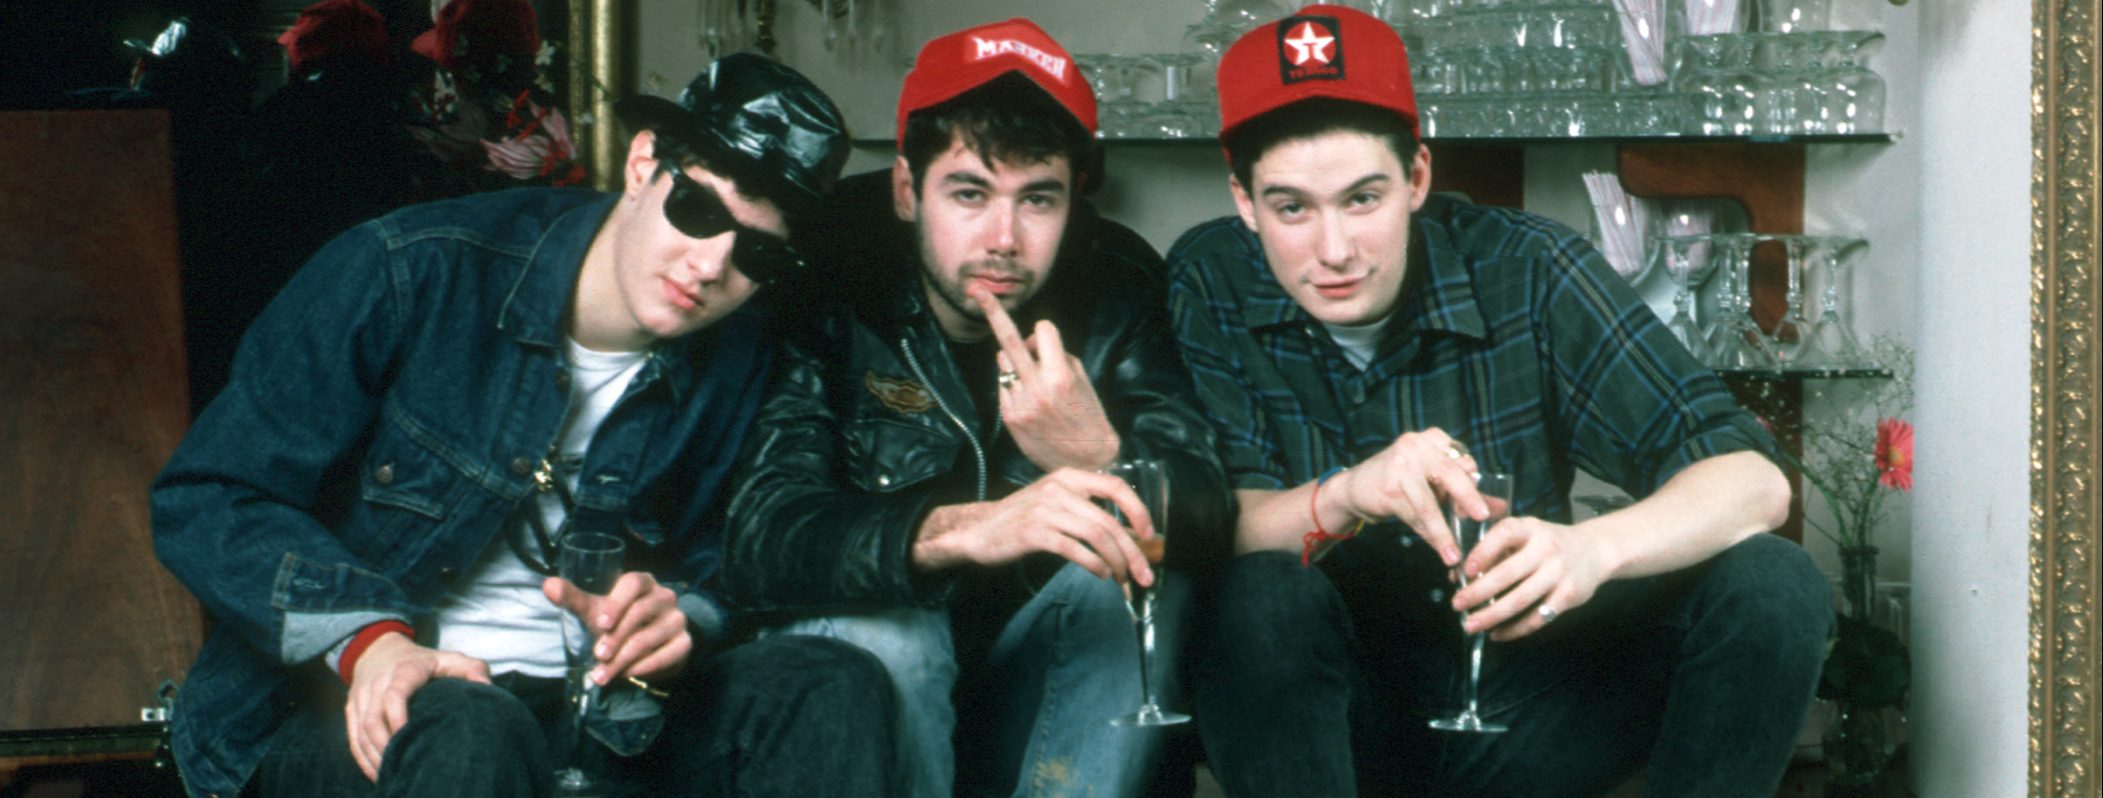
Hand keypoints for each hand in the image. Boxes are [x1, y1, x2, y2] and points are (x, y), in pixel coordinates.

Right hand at [343, 634, 491, 781]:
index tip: (408, 737)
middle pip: (373, 718)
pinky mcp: (352, 708)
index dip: (398, 716)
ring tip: (390, 773)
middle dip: (385, 746)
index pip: (394, 694)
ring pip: (360, 731)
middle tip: (401, 765)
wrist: (380, 649)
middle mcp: (377, 683)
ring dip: (373, 755)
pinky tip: (376, 773)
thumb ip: (471, 669)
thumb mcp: (449, 657)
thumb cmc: (424, 660)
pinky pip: (352, 736)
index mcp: (403, 670)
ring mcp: (361, 696)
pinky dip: (362, 757)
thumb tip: (487, 688)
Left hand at [542, 572, 692, 686]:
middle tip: (598, 656)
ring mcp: (677, 620)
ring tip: (602, 675)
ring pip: (650, 638)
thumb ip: (574, 599)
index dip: (617, 602)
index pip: (633, 583)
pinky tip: (627, 676)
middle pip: (641, 612)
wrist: (650, 645)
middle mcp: (664, 597)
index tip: (600, 624)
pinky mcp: (684, 643)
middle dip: (616, 637)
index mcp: (643, 582)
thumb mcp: (597, 611)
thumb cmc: (618, 622)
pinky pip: (666, 655)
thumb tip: (548, 585)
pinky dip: (644, 668)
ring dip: (623, 660)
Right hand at [912, 467, 1156, 586]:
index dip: (1138, 511)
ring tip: (1121, 578)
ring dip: (1116, 562)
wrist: (978, 530)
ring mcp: (1046, 509)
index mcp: (1068, 477)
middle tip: (1144, 574)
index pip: (1115, 487)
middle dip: (1133, 551)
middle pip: (1110, 521)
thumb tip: (1127, 535)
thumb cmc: (1021, 519)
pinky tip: (1101, 574)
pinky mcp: (1034, 533)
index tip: (1149, 535)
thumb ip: (1085, 509)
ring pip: (1097, 536)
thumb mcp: (1054, 501)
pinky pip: (1075, 550)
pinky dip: (1095, 565)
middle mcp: (1059, 489)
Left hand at [971, 286, 1120, 471]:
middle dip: (992, 310)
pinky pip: (1003, 385)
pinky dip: (1013, 385)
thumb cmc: (1088, 415)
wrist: (1086, 460)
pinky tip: (1030, 402)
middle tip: (975, 288)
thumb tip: (1026, 342)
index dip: (1044, 332)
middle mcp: (1037, 388)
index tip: (1043, 336)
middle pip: (1009, 338)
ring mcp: (1019, 403)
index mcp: (1060, 375)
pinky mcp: (1008, 417)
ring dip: (1015, 362)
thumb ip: (1055, 355)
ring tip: (1035, 384)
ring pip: (1004, 361)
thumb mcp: (1081, 379)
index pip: (1042, 330)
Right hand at [1333, 428, 1484, 565]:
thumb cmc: (1403, 482)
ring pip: (1429, 504)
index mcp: (1433, 439)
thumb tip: (1501, 507)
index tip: (1481, 511)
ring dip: (1443, 533)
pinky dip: (1426, 535)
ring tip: (1454, 555)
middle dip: (1468, 498)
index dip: (1473, 487)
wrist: (1356, 487)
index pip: (1463, 461)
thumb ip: (1466, 491)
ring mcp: (1399, 465)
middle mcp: (1416, 446)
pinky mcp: (1388, 487)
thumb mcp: (1435, 481)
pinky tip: (1437, 548)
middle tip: (1482, 518)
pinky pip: (1413, 516)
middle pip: (1450, 474)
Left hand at [1448, 517, 1609, 641]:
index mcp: (1529, 528)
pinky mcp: (1569, 595)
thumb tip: (1458, 576)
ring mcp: (1559, 572)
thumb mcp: (1525, 534)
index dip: (1483, 551)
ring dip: (1492, 615)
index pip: (1504, 534)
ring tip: (1471, 625)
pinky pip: (1538, 617)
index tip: (1464, 570)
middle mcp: (1546, 548)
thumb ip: (1494, 550)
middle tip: (1457, 604)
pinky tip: (1498, 633)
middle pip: (1507, 573)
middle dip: (1478, 592)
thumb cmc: (1547, 543)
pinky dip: (1515, 629)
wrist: (1594, 550)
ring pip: (1520, 599)